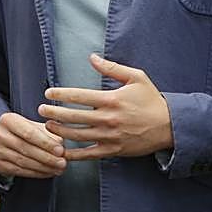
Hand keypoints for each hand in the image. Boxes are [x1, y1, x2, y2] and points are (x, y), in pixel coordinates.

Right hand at [0, 112, 65, 178]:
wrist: (4, 140)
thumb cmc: (24, 132)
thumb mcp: (34, 126)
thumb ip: (48, 132)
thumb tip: (61, 144)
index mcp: (8, 120)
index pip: (29, 133)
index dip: (46, 143)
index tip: (61, 150)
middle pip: (26, 148)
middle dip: (47, 157)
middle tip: (63, 163)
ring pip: (23, 161)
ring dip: (43, 167)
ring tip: (58, 169)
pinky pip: (19, 171)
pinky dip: (36, 173)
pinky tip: (48, 173)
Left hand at [37, 54, 172, 160]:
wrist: (170, 127)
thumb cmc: (151, 100)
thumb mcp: (136, 77)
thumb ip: (112, 68)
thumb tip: (92, 57)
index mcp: (111, 100)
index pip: (79, 96)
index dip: (61, 94)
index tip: (48, 93)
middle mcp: (108, 119)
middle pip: (74, 116)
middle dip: (54, 112)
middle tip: (40, 109)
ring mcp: (110, 137)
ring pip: (78, 135)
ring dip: (60, 131)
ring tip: (48, 125)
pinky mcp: (114, 151)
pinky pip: (89, 154)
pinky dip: (74, 155)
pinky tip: (62, 151)